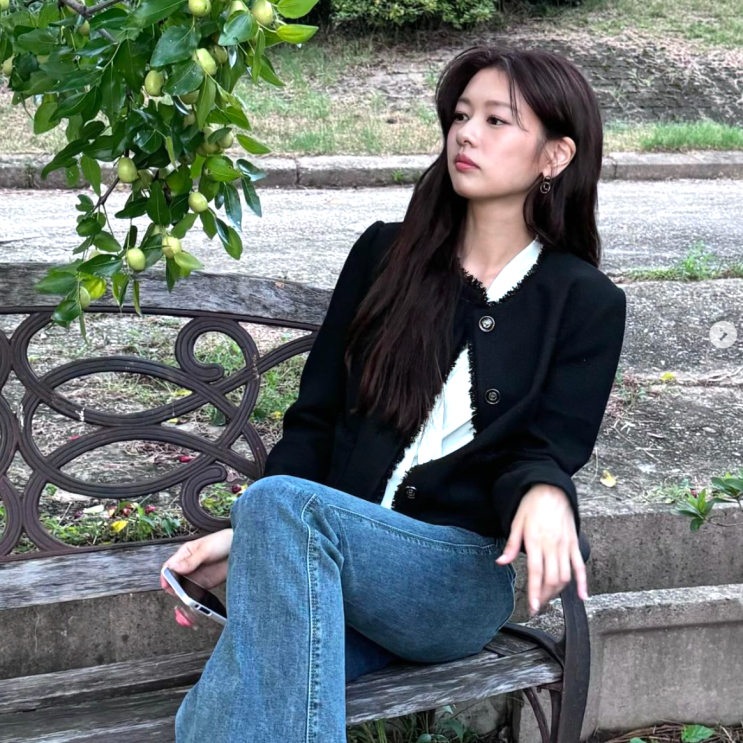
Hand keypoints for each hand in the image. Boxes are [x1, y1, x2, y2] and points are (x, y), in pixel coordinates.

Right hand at [160, 528, 233, 626]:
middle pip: (175, 580)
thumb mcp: (206, 549)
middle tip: (178, 593)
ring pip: (184, 588)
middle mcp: (189, 566)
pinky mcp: (206, 583)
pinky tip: (195, 601)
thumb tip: (174, 569)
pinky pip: (196, 593)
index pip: (170, 566)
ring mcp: (197, 575)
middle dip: (174, 588)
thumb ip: (191, 560)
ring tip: (187, 599)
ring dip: (184, 594)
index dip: (166, 576)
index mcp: (185, 553)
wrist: (244, 547)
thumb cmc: (223, 541)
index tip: (167, 585)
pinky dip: (194, 598)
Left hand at [495, 484, 587, 616]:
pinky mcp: (574, 544)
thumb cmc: (532, 505)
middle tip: (537, 605)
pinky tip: (583, 596)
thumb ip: (511, 545)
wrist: (551, 489)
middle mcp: (552, 545)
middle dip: (544, 596)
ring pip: (565, 576)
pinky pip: (580, 566)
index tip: (533, 607)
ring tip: (548, 599)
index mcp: (535, 541)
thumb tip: (501, 562)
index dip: (535, 592)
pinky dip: (583, 583)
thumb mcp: (516, 522)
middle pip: (551, 579)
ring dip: (558, 592)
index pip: (536, 573)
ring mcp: (565, 545)